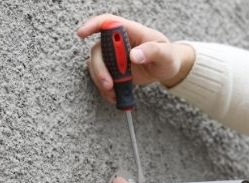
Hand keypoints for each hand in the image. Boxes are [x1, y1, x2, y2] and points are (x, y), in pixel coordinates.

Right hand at [77, 14, 195, 102]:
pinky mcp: (113, 69)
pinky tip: (114, 96)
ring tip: (114, 93)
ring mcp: (113, 56)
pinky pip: (101, 77)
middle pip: (98, 49)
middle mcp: (118, 42)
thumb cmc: (167, 56)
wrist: (166, 69)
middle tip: (108, 84)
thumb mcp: (166, 54)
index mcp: (130, 31)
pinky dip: (105, 89)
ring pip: (96, 65)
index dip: (92, 25)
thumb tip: (134, 55)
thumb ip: (152, 52)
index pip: (107, 22)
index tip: (81, 34)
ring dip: (101, 81)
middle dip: (99, 68)